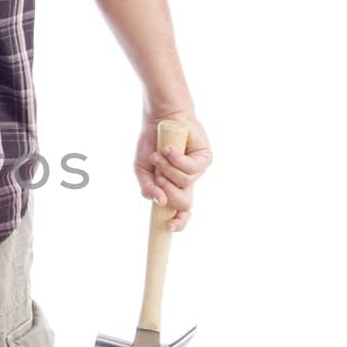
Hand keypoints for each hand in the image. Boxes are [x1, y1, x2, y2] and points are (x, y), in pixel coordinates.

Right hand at [134, 109, 211, 231]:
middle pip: (185, 203)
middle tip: (157, 177)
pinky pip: (191, 168)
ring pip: (185, 182)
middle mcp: (186, 182)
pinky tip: (169, 148)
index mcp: (172, 187)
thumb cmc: (151, 143)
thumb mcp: (141, 168)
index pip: (180, 212)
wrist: (160, 119)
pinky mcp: (205, 158)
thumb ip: (146, 187)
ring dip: (167, 169)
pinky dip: (176, 159)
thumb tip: (159, 203)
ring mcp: (197, 170)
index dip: (178, 222)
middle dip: (168, 191)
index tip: (169, 226)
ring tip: (158, 155)